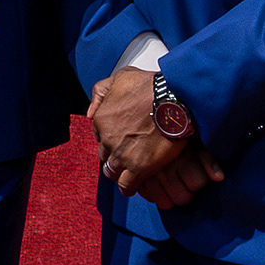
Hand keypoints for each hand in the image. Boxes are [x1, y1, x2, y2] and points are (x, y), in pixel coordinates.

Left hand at [90, 65, 222, 208]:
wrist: (174, 99)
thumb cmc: (151, 86)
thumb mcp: (121, 77)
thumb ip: (102, 91)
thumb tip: (90, 112)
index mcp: (101, 119)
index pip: (99, 136)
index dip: (110, 138)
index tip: (120, 139)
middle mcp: (107, 139)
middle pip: (104, 155)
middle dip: (113, 156)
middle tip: (126, 155)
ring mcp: (122, 155)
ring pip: (112, 172)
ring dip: (119, 172)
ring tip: (130, 171)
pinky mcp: (139, 168)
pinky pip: (127, 186)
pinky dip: (129, 187)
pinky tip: (135, 184)